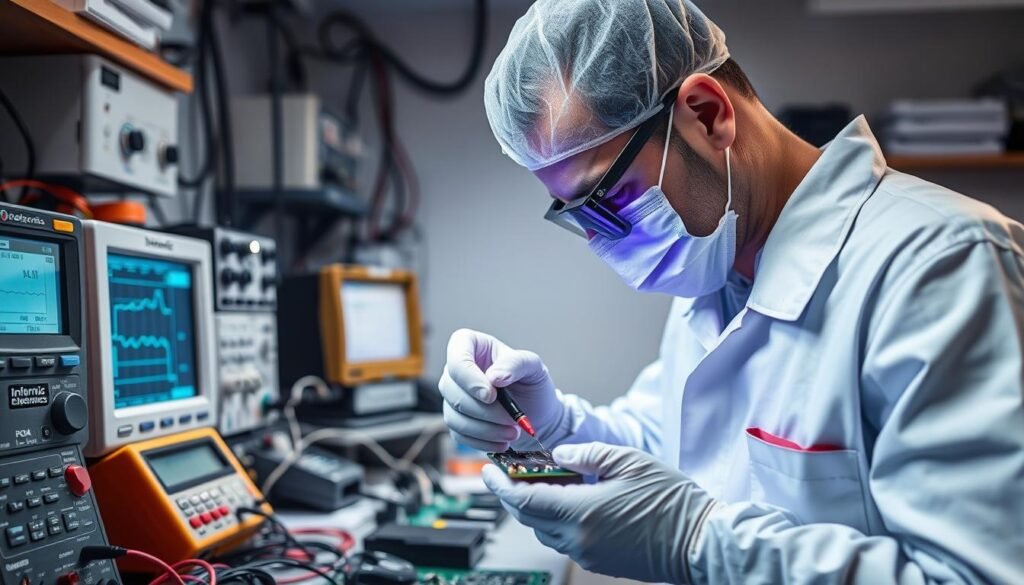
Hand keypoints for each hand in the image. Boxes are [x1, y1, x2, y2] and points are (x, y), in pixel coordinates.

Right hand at [438, 329, 565, 451]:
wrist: (536, 412)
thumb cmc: (532, 383)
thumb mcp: (533, 367)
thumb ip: (515, 364)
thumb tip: (494, 376)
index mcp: (470, 346)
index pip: (456, 358)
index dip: (469, 378)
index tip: (491, 395)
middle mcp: (455, 371)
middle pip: (452, 391)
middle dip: (484, 410)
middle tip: (511, 419)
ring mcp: (452, 397)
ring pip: (454, 416)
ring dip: (485, 429)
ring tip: (512, 432)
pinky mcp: (456, 420)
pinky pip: (459, 434)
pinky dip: (483, 441)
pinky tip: (502, 441)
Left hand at [483, 443, 715, 583]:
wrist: (700, 541)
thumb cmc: (673, 500)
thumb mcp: (630, 461)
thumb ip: (588, 455)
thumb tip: (558, 454)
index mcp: (583, 511)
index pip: (525, 499)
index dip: (501, 485)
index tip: (488, 471)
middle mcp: (580, 538)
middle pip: (528, 518)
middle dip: (511, 496)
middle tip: (505, 474)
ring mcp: (588, 554)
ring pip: (544, 531)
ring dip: (534, 509)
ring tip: (538, 483)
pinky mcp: (598, 561)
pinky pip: (564, 540)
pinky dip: (555, 520)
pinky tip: (565, 501)